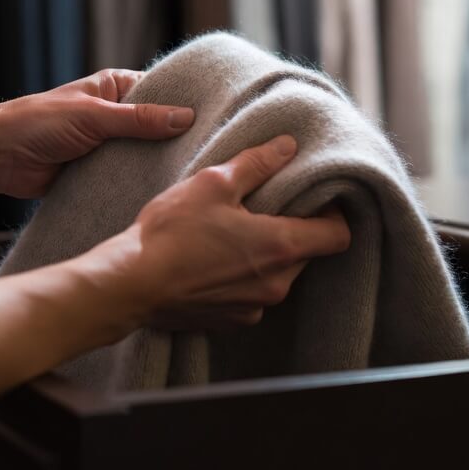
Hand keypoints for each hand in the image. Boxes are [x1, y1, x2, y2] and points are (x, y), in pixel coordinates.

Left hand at [0, 70, 195, 198]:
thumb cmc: (38, 122)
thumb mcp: (94, 116)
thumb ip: (139, 119)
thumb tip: (185, 117)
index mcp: (113, 89)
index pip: (161, 93)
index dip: (186, 104)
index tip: (217, 118)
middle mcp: (114, 116)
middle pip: (157, 128)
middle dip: (177, 141)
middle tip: (212, 154)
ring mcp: (107, 146)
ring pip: (143, 156)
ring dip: (158, 167)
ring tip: (193, 177)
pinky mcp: (97, 174)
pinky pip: (125, 179)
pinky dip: (138, 186)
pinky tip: (163, 195)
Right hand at [92, 136, 350, 330]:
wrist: (129, 284)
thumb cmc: (171, 232)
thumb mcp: (213, 183)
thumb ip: (257, 164)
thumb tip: (288, 147)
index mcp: (281, 247)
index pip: (338, 235)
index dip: (333, 213)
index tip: (313, 198)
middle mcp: (277, 285)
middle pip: (307, 254)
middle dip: (292, 229)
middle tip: (263, 207)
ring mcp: (254, 308)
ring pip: (278, 274)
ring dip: (265, 254)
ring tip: (231, 232)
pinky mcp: (230, 322)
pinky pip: (251, 294)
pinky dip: (242, 276)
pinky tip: (212, 259)